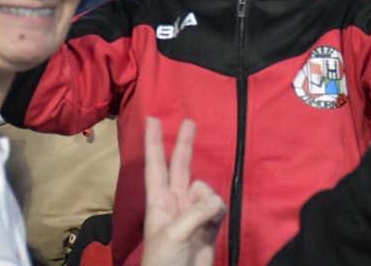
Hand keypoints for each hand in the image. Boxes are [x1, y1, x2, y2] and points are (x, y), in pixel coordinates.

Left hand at [142, 118, 225, 265]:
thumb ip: (195, 212)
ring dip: (208, 200)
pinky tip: (212, 225)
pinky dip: (217, 212)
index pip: (155, 166)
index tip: (152, 120)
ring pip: (206, 189)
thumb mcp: (173, 234)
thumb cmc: (163, 262)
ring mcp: (192, 212)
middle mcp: (175, 202)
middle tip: (189, 121)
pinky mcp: (209, 224)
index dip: (153, 143)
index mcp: (158, 201)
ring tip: (204, 222)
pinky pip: (218, 206)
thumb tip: (215, 202)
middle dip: (185, 144)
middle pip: (180, 166)